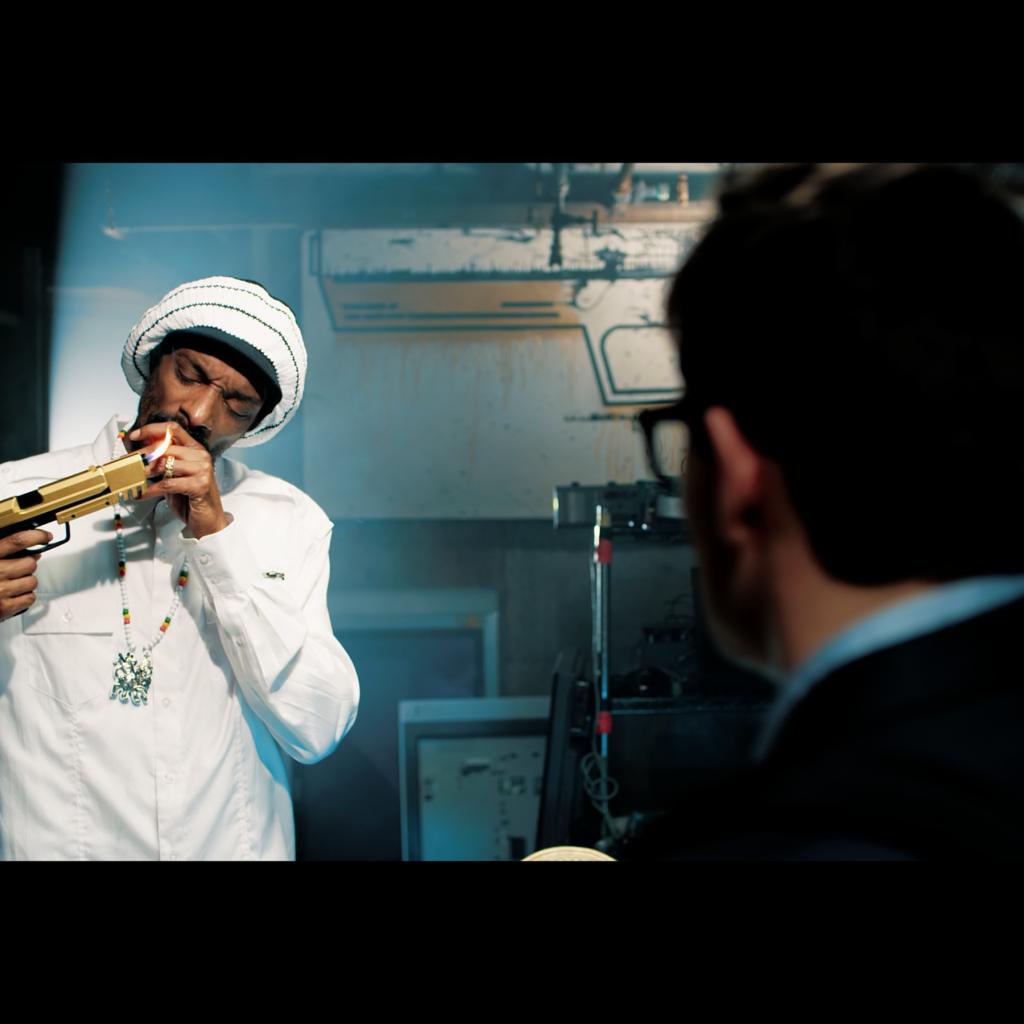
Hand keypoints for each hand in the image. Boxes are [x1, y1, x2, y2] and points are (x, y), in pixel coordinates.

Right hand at [0, 529, 48, 620]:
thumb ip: (3, 552)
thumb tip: (30, 551)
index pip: (17, 541)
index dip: (35, 536)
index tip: (45, 536)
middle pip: (30, 564)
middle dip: (27, 566)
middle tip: (17, 570)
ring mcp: (0, 591)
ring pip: (32, 581)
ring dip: (26, 582)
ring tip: (11, 584)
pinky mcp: (4, 608)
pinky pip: (30, 598)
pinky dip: (24, 597)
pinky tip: (12, 595)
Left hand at [130, 423, 230, 539]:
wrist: (209, 521)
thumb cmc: (191, 499)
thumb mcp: (175, 477)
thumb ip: (162, 463)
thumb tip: (139, 455)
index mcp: (196, 449)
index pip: (172, 429)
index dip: (151, 430)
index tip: (134, 435)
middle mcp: (201, 456)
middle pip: (164, 447)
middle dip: (141, 456)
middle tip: (127, 464)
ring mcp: (202, 470)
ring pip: (164, 464)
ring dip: (144, 473)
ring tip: (134, 480)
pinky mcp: (200, 485)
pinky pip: (167, 483)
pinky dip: (151, 490)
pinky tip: (142, 494)